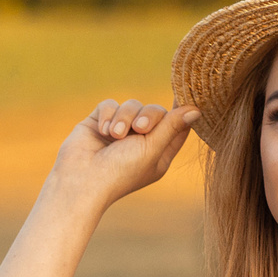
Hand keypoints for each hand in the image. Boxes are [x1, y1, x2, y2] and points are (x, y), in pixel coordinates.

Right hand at [47, 97, 198, 210]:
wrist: (80, 180)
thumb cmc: (120, 172)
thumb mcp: (152, 149)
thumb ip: (172, 126)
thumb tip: (197, 109)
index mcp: (157, 152)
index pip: (176, 126)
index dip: (181, 112)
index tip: (186, 96)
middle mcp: (139, 141)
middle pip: (155, 110)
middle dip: (147, 116)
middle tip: (139, 130)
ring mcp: (118, 131)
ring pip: (131, 104)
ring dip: (124, 118)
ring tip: (114, 136)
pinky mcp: (99, 122)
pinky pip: (109, 104)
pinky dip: (107, 115)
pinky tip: (102, 132)